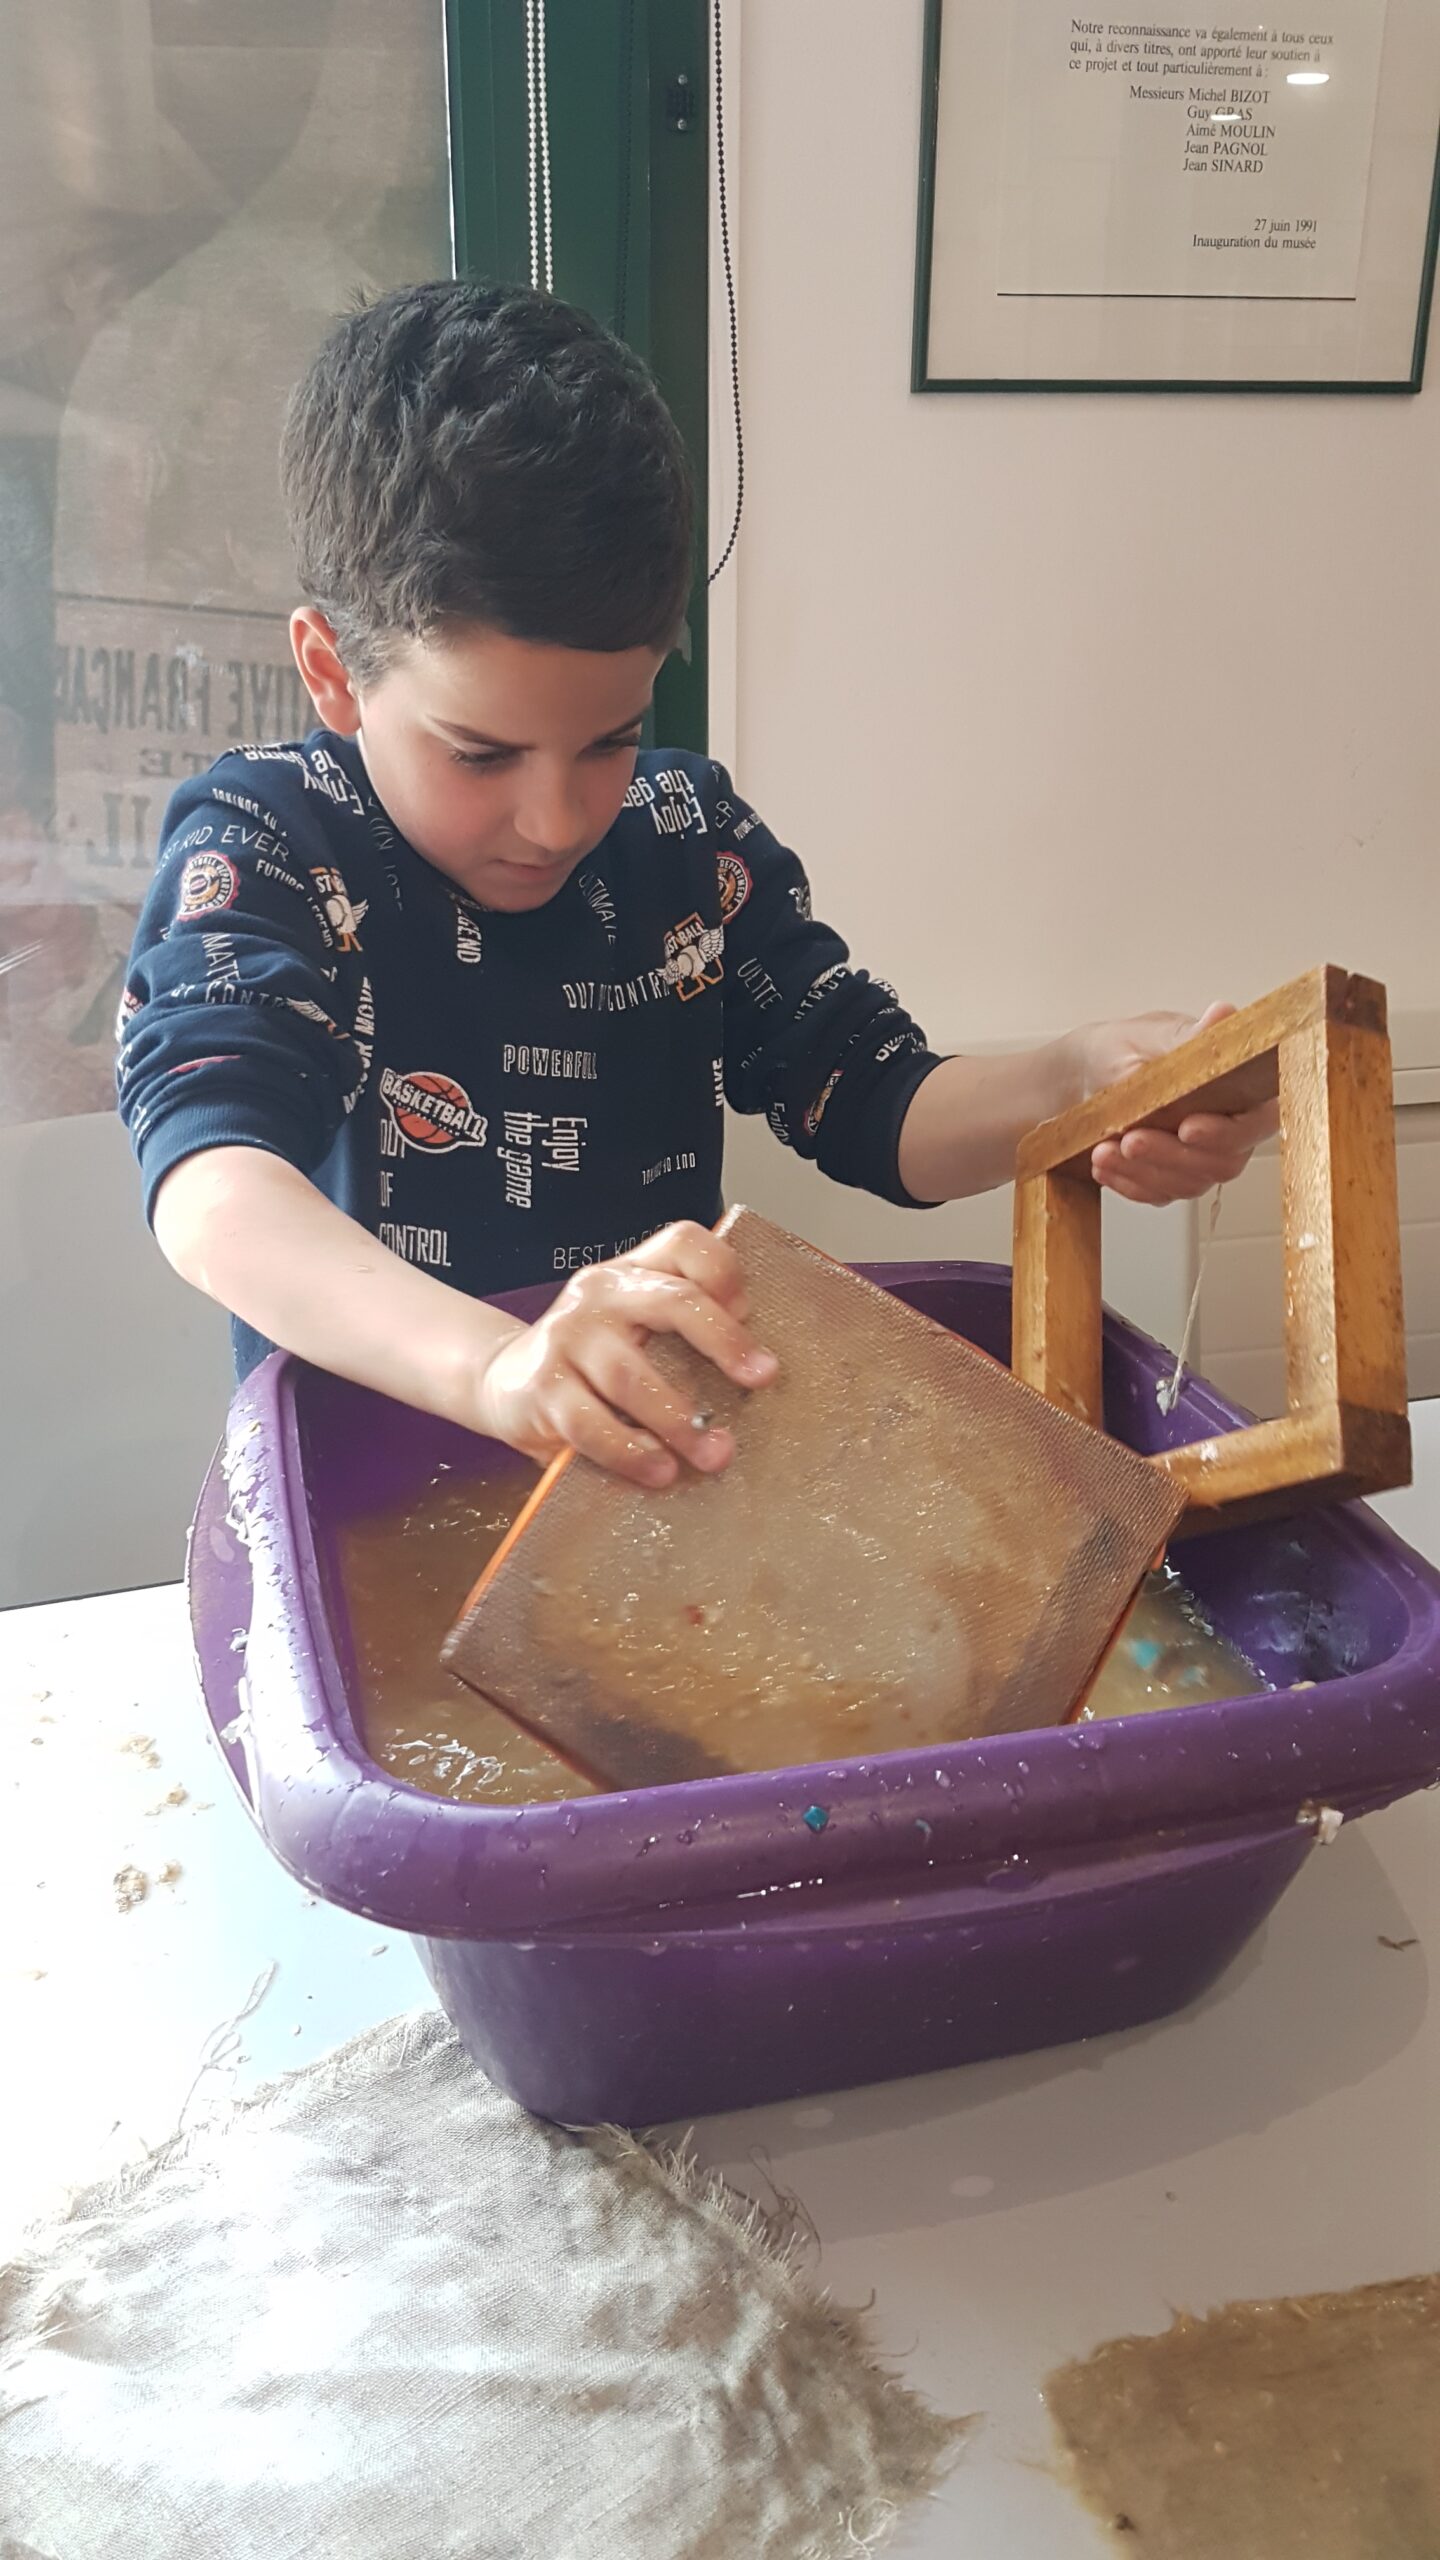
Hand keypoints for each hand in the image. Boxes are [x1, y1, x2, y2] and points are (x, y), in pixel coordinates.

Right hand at [470, 1222, 777, 1486]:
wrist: (503, 1381)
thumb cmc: (591, 1362)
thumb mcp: (635, 1330)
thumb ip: (682, 1336)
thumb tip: (755, 1376)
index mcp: (632, 1273)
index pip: (684, 1243)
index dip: (724, 1272)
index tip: (749, 1313)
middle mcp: (599, 1294)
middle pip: (673, 1301)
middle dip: (724, 1341)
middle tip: (761, 1378)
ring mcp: (566, 1337)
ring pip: (632, 1376)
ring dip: (679, 1421)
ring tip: (713, 1454)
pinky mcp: (542, 1387)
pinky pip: (590, 1424)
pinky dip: (629, 1451)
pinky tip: (658, 1470)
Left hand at [1074, 1002, 1278, 1206]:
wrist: (1089, 1074)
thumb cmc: (1128, 1048)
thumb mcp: (1156, 1035)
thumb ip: (1192, 1038)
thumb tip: (1222, 1015)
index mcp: (1243, 1087)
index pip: (1258, 1120)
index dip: (1227, 1132)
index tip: (1188, 1127)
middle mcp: (1232, 1128)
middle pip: (1223, 1161)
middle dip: (1172, 1155)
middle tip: (1132, 1140)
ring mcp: (1204, 1158)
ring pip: (1188, 1182)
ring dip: (1143, 1171)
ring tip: (1104, 1150)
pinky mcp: (1175, 1178)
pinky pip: (1159, 1193)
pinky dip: (1128, 1183)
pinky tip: (1104, 1164)